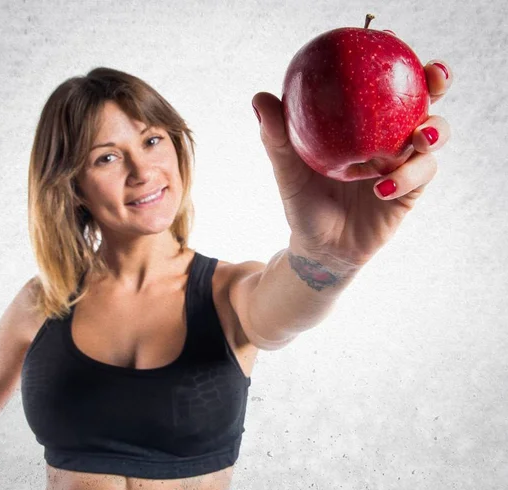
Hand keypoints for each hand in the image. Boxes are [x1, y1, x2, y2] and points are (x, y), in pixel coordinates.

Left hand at [252, 60, 452, 267]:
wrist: (319, 247)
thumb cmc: (303, 204)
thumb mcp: (288, 171)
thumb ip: (277, 138)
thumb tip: (260, 98)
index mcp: (362, 126)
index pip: (383, 86)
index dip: (392, 59)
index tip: (389, 37)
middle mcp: (387, 139)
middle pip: (423, 101)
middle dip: (435, 83)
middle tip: (434, 75)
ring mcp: (403, 164)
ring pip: (434, 136)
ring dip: (435, 131)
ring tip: (421, 136)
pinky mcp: (411, 191)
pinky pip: (421, 176)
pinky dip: (407, 178)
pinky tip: (382, 187)